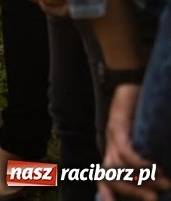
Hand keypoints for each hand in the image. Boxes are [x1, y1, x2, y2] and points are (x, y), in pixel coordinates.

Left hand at [99, 85, 168, 199]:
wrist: (128, 80)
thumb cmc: (138, 110)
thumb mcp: (141, 136)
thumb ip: (144, 153)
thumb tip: (162, 173)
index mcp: (112, 152)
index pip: (104, 179)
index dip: (107, 196)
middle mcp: (108, 146)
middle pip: (108, 178)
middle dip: (131, 192)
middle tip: (153, 200)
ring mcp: (111, 137)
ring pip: (117, 168)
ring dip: (140, 180)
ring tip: (164, 185)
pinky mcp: (118, 126)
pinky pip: (126, 152)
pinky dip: (140, 164)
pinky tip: (155, 168)